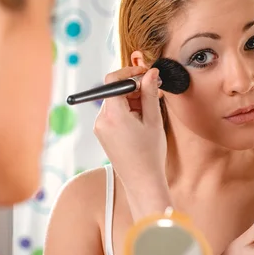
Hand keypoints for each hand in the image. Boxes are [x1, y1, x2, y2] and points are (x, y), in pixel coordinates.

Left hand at [93, 65, 169, 216]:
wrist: (142, 181)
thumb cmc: (150, 154)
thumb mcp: (153, 120)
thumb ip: (150, 93)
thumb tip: (151, 73)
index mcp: (113, 115)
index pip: (113, 80)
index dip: (130, 73)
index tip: (145, 74)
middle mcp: (101, 120)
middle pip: (114, 91)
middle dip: (134, 88)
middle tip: (154, 91)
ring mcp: (100, 127)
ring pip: (114, 101)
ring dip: (131, 100)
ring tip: (149, 110)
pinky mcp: (102, 133)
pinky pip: (113, 113)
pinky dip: (126, 110)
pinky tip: (141, 120)